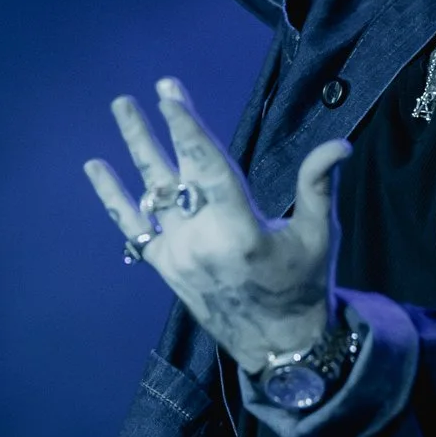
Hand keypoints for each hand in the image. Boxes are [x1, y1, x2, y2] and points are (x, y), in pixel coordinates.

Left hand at [85, 77, 349, 372]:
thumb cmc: (304, 285)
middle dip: (162, 128)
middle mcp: (202, 242)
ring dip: (136, 147)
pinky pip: (133, 228)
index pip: (208, 168)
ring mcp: (178, 256)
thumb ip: (319, 186)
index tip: (170, 92)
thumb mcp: (319, 236)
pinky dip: (113, 197)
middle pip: (176, 173)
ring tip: (121, 107)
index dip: (188, 127)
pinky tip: (96, 166)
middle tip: (150, 91)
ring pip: (152, 192)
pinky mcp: (165, 267)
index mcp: (241, 232)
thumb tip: (340, 145)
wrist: (277, 345)